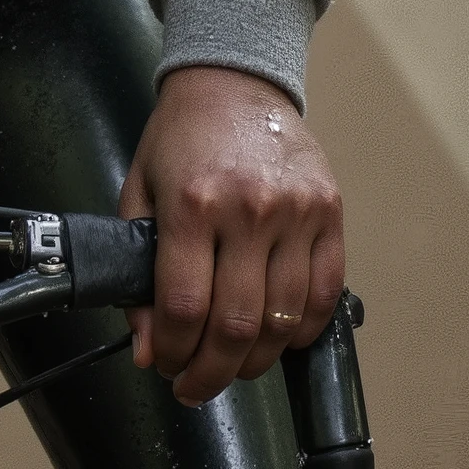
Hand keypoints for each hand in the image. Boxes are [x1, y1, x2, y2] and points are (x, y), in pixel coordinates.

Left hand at [120, 65, 344, 406]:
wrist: (234, 83)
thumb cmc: (181, 138)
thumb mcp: (139, 193)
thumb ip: (138, 273)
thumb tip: (148, 346)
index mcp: (192, 202)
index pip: (184, 307)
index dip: (173, 354)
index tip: (164, 367)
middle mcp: (248, 209)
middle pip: (236, 325)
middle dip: (211, 373)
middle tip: (195, 386)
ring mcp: (296, 212)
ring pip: (283, 321)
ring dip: (255, 362)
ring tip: (232, 367)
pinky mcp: (330, 213)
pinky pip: (324, 294)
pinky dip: (302, 331)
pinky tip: (278, 339)